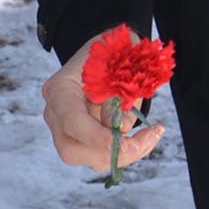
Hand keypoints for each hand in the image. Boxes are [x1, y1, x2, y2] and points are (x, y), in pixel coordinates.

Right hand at [41, 33, 165, 175]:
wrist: (108, 51)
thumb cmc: (113, 53)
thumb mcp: (120, 66)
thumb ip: (119, 96)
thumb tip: (122, 130)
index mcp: (59, 89)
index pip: (72, 121)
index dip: (97, 137)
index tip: (127, 138)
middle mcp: (55, 114)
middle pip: (72, 150)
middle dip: (113, 152)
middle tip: (148, 138)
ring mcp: (65, 130)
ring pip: (89, 158)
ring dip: (125, 154)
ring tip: (152, 135)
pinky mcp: (81, 139)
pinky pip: (101, 156)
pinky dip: (125, 152)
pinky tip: (146, 138)